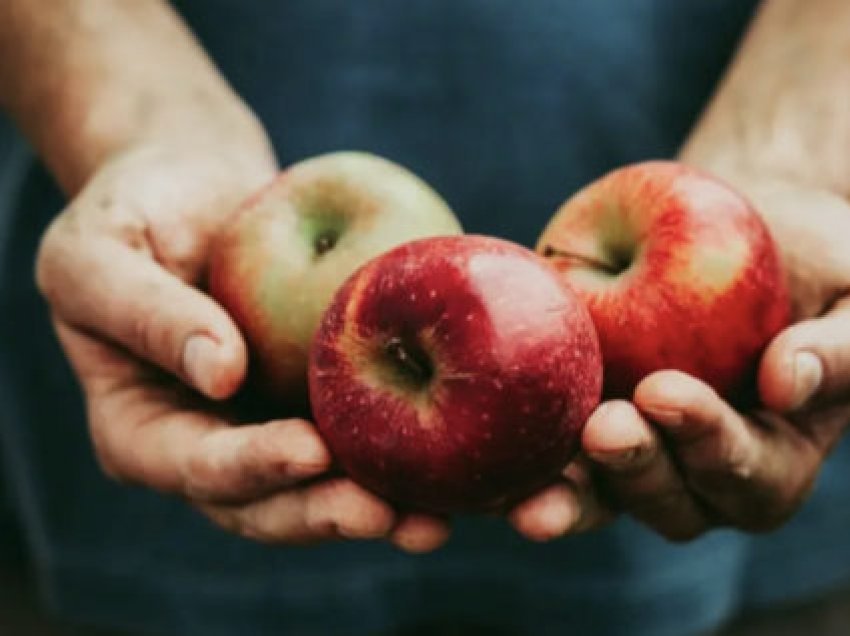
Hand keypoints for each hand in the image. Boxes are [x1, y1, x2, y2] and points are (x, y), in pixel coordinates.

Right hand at [35, 142, 448, 551]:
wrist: (191, 185)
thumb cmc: (130, 213)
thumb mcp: (98, 254)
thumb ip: (146, 313)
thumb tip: (220, 373)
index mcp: (142, 430)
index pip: (194, 466)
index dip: (251, 468)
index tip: (309, 451)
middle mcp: (206, 443)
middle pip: (264, 503)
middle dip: (324, 512)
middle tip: (387, 514)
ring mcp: (263, 426)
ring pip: (318, 487)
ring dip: (374, 507)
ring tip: (431, 520)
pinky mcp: (312, 400)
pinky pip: (354, 435)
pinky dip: (396, 455)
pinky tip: (447, 461)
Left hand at [508, 177, 849, 540]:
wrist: (739, 229)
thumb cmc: (813, 263)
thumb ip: (840, 348)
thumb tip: (785, 384)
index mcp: (773, 453)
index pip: (749, 475)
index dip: (711, 446)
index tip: (667, 393)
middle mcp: (699, 468)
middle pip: (670, 503)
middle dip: (636, 471)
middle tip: (605, 429)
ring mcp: (635, 450)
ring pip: (601, 497)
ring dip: (568, 495)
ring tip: (529, 490)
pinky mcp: (579, 419)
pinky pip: (548, 454)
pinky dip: (516, 464)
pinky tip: (485, 462)